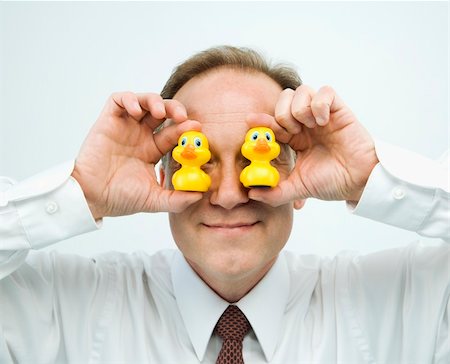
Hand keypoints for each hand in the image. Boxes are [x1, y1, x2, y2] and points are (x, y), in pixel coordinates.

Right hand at [71, 92, 201, 218]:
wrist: (91, 197)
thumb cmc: (120, 198)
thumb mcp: (154, 200)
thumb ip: (177, 199)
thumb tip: (200, 195)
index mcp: (152, 150)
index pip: (174, 133)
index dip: (185, 128)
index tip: (196, 127)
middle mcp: (140, 136)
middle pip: (163, 112)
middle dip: (174, 109)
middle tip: (182, 116)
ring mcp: (124, 127)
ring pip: (144, 102)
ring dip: (155, 101)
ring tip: (159, 111)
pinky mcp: (108, 121)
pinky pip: (119, 100)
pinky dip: (130, 99)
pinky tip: (136, 112)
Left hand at [247, 85, 378, 206]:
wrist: (358, 181)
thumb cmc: (332, 182)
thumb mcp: (298, 188)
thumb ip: (275, 193)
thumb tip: (252, 194)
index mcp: (295, 138)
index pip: (272, 121)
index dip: (261, 120)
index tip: (250, 121)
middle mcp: (306, 124)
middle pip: (284, 98)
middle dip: (282, 114)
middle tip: (292, 133)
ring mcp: (322, 115)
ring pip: (301, 91)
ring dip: (299, 109)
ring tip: (310, 127)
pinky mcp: (339, 109)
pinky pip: (325, 91)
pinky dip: (319, 104)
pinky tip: (324, 122)